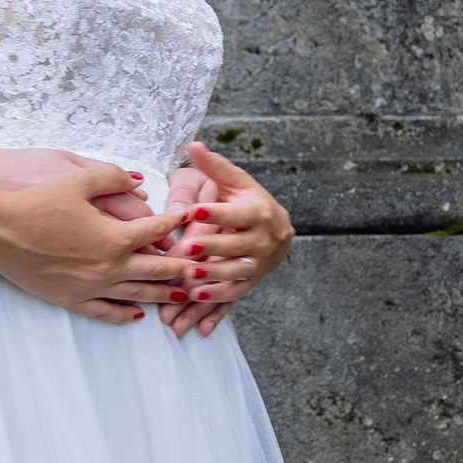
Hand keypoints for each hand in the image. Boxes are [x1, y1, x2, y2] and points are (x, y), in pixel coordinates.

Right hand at [0, 154, 182, 322]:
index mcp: (116, 236)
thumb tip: (140, 181)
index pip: (157, 230)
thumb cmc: (36, 202)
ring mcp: (92, 287)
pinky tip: (137, 314)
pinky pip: (107, 312)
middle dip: (183, 267)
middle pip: (159, 269)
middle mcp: (110, 267)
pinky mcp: (72, 300)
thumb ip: (114, 177)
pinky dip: (125, 314)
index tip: (191, 219)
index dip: (177, 222)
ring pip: (139, 294)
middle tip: (203, 267)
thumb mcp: (77, 179)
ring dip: (165, 294)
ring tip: (184, 294)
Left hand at [159, 142, 293, 338]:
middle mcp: (263, 241)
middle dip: (211, 250)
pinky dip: (216, 310)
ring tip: (186, 286)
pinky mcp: (250, 284)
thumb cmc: (248, 200)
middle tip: (185, 253)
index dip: (216, 212)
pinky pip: (233, 298)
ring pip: (233, 276)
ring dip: (211, 282)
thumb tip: (194, 143)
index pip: (236, 213)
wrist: (277, 229)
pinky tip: (199, 319)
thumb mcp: (236, 182)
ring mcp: (257, 265)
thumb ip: (214, 167)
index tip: (194, 211)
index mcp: (258, 212)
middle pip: (235, 247)